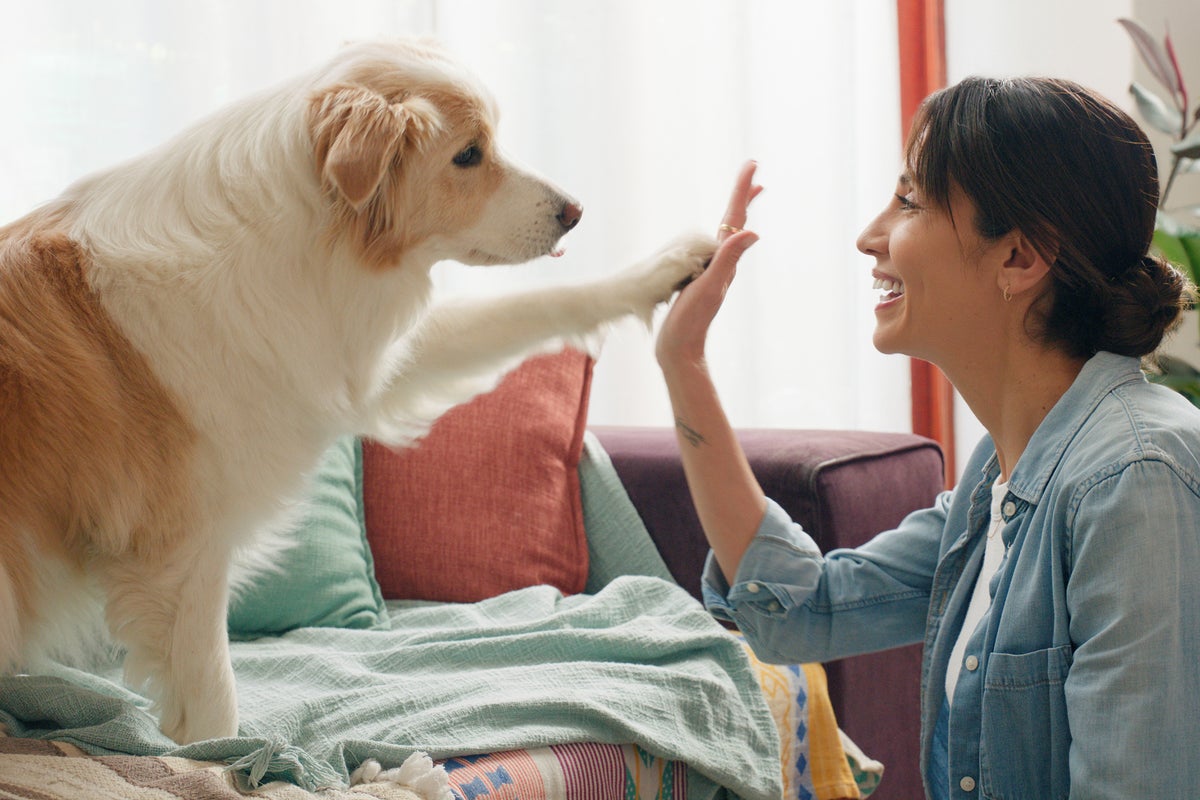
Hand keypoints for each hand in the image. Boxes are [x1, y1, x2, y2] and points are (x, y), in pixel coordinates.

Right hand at [656, 160, 761, 372]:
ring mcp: (710, 272)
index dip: (743, 190)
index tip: (753, 164)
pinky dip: (717, 235)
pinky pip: (710, 250)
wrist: (679, 349)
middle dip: (743, 196)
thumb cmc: (692, 321)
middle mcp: (721, 264)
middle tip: (753, 172)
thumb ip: (728, 260)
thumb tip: (753, 233)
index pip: (736, 218)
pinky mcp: (698, 281)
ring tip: (743, 197)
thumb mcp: (710, 287)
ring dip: (734, 213)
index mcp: (724, 260)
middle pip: (735, 222)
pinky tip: (714, 239)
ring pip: (725, 235)